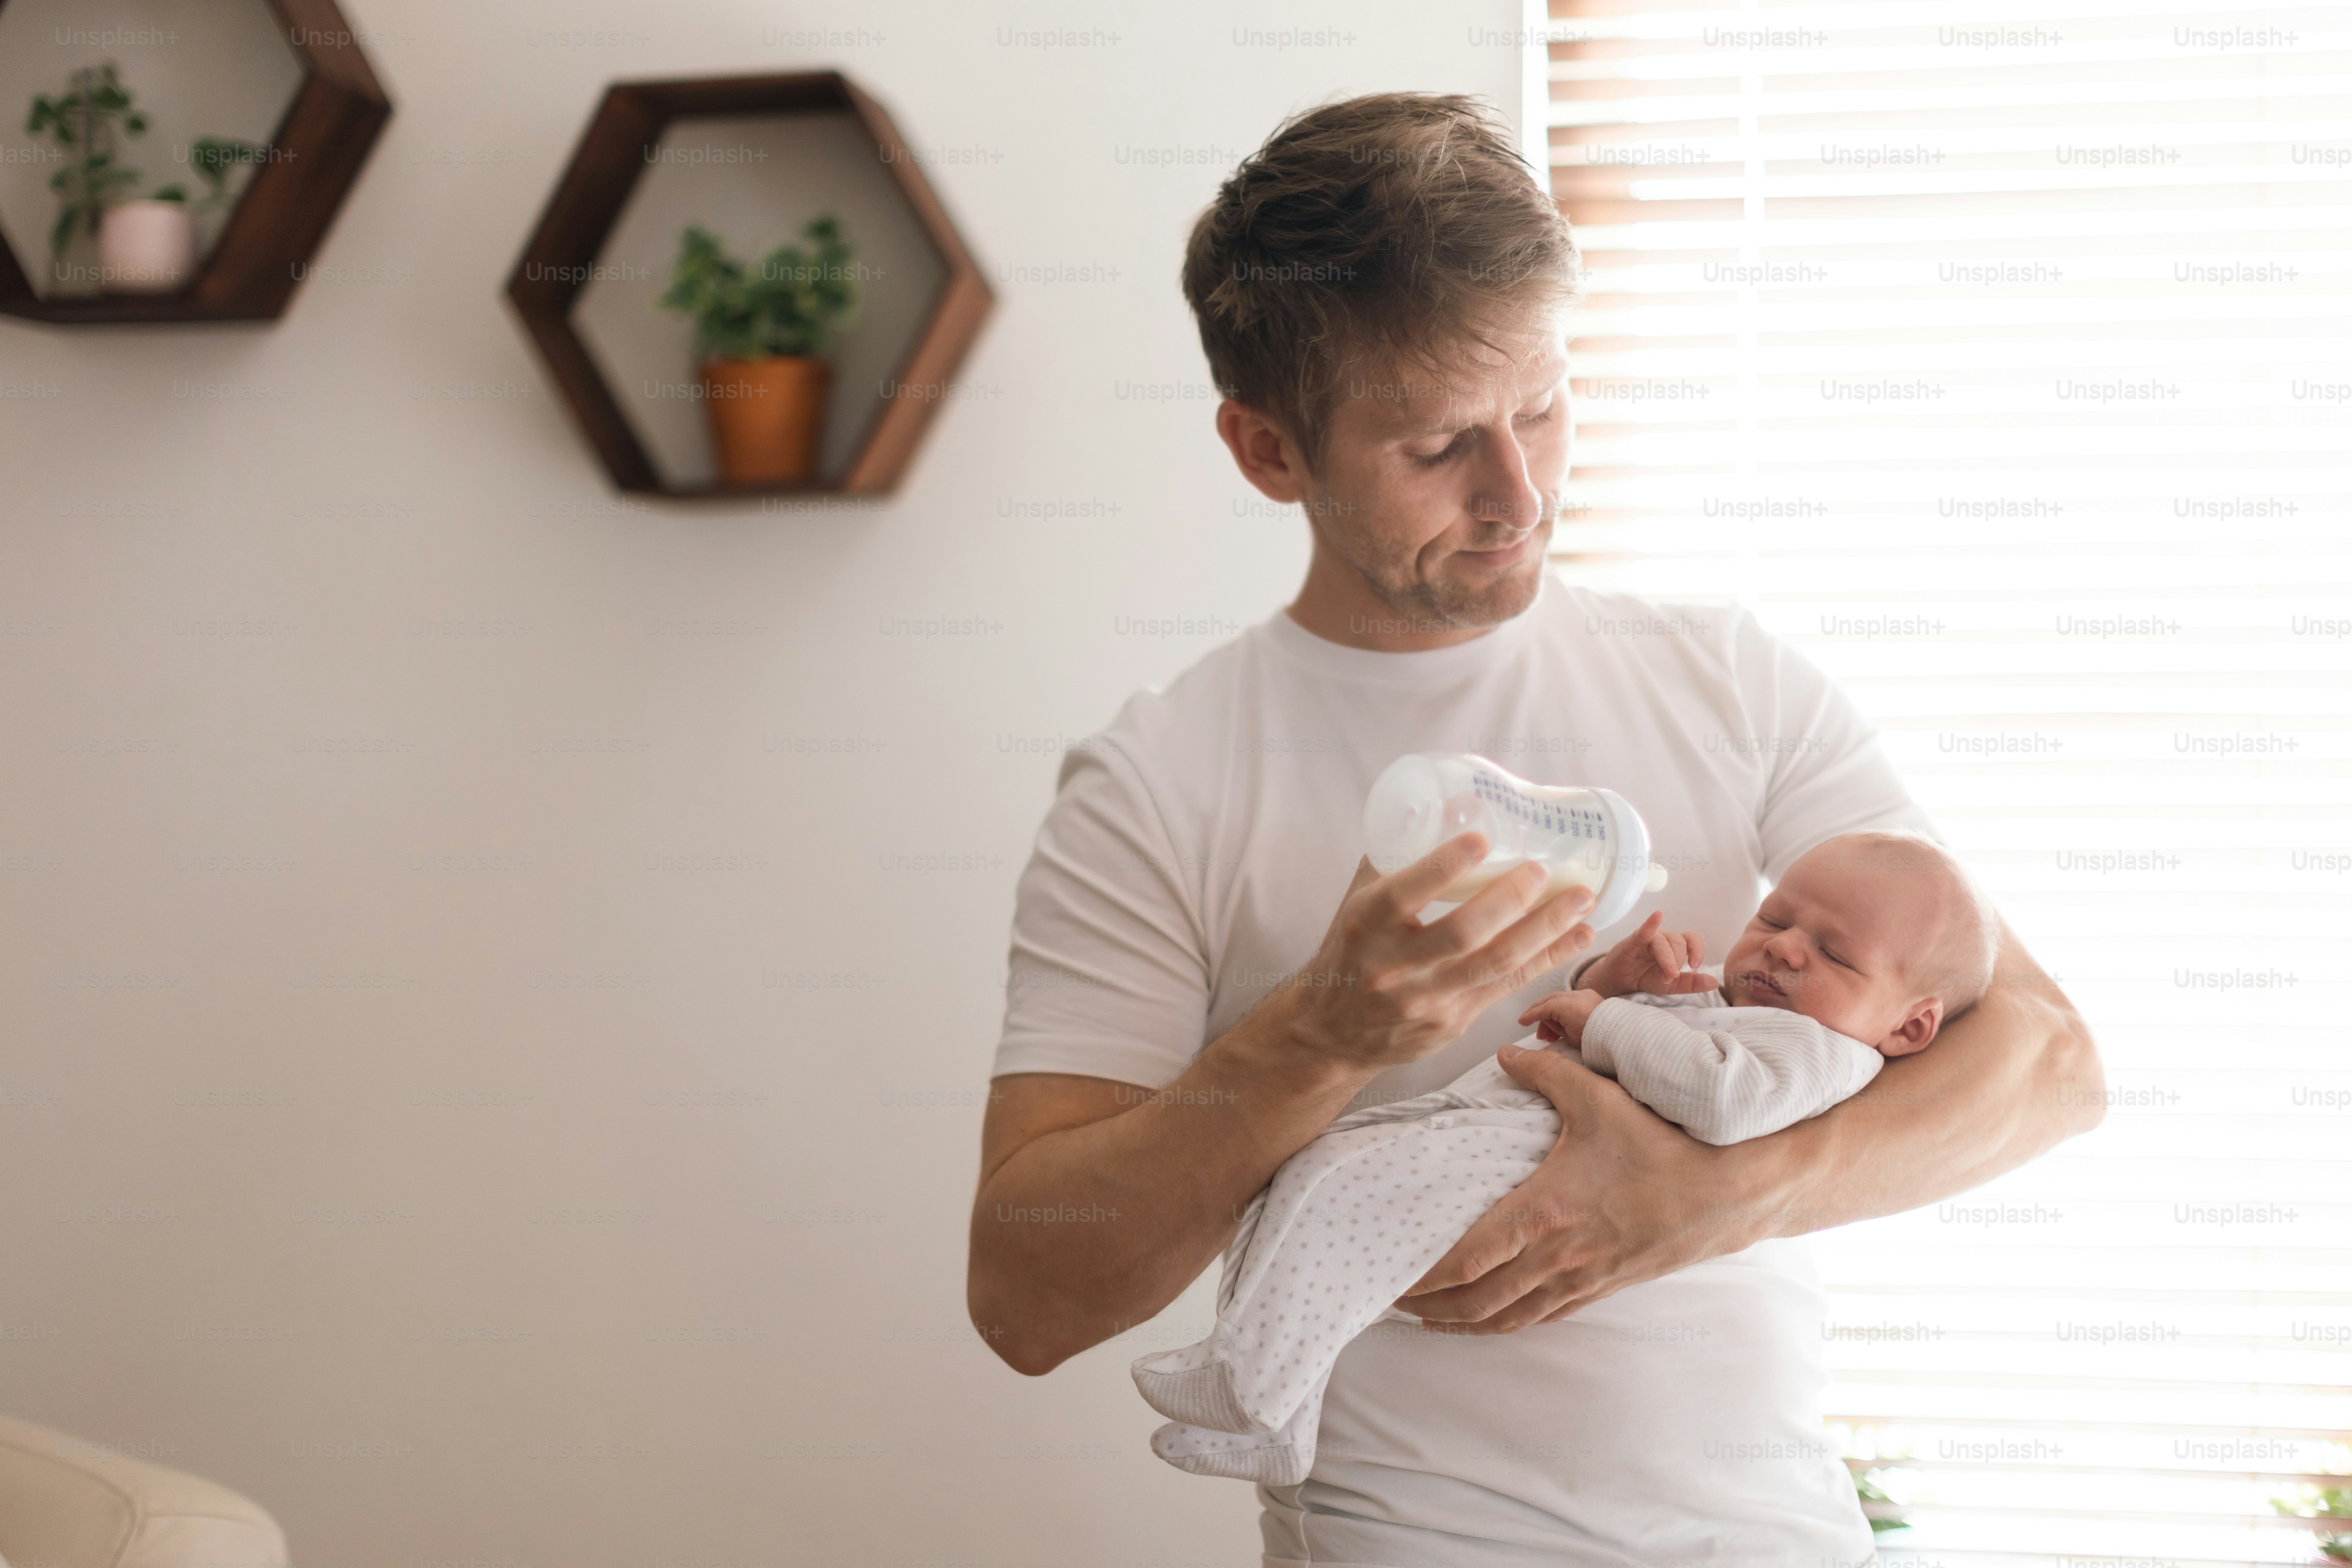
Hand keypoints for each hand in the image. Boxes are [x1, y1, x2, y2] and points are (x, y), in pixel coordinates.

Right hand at [1270, 834, 1597, 1076]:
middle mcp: (1393, 967)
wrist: (1333, 1031)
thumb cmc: (1351, 950)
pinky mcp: (1453, 1024)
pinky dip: (1548, 960)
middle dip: (1510, 901)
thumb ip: (1397, 856)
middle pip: (1461, 934)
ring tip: (1582, 901)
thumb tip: (1456, 803)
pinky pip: (1508, 987)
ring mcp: (1426, 1000)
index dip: (1443, 867)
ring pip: (1495, 965)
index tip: (1480, 838)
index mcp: (1364, 926)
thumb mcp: (1357, 900)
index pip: (1403, 895)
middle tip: (1544, 870)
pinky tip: (1579, 937)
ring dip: (1545, 932)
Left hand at [1393, 1043, 1774, 1332]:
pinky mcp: (1603, 1287)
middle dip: (1429, 1304)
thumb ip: (1547, 1073)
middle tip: (1389, 1299)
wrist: (1730, 1192)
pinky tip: (1486, 1320)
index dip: (1425, 1275)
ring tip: (1423, 1318)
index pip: (1468, 1258)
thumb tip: (1509, 1053)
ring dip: (1460, 1321)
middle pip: (1476, 1298)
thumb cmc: (1664, 1145)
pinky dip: (1504, 1323)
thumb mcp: (1600, 1098)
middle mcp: (1557, 1256)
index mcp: (1545, 1213)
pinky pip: (1542, 1317)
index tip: (1391, 1277)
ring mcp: (1582, 1279)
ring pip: (1506, 1316)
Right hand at [1582, 911, 1716, 999]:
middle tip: (1669, 979)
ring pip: (1664, 942)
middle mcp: (1664, 938)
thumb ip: (1692, 983)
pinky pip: (1644, 930)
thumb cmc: (1646, 978)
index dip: (1697, 950)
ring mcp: (1648, 938)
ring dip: (1667, 960)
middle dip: (1677, 963)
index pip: (1693, 939)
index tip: (1695, 966)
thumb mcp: (1673, 985)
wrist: (1620, 982)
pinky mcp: (1632, 942)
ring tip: (1665, 977)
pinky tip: (1657, 915)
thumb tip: (1715, 983)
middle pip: (1678, 943)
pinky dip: (1651, 923)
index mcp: (1676, 946)